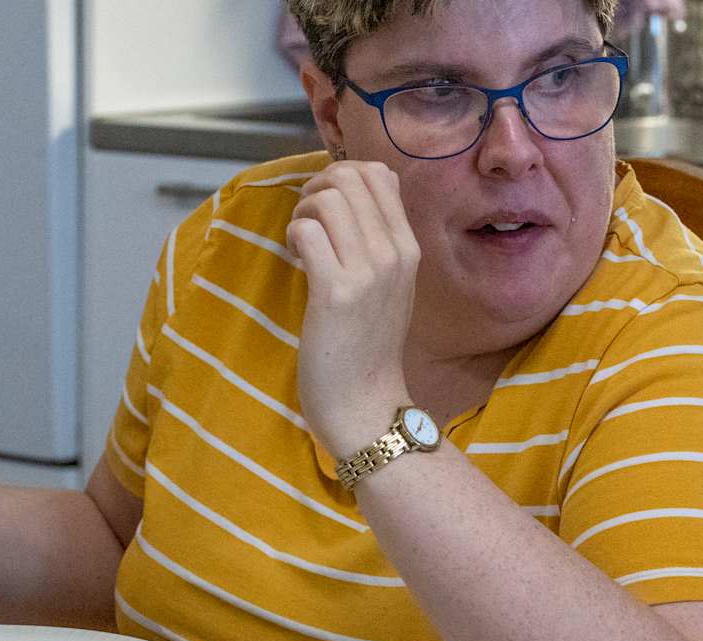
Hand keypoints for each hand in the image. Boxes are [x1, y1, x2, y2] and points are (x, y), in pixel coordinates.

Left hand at [286, 160, 420, 451]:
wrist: (366, 404)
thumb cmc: (367, 348)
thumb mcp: (388, 287)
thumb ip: (377, 243)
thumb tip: (349, 196)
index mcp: (409, 248)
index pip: (380, 175)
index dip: (341, 177)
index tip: (324, 208)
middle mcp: (394, 253)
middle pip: (350, 178)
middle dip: (316, 190)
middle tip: (305, 223)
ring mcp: (368, 272)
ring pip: (328, 199)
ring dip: (302, 212)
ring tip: (300, 242)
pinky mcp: (336, 293)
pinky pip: (308, 232)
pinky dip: (294, 236)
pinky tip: (295, 260)